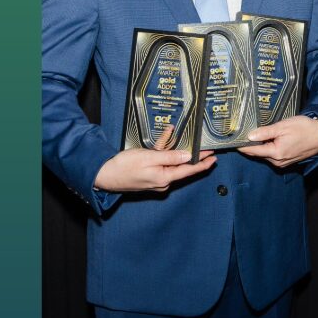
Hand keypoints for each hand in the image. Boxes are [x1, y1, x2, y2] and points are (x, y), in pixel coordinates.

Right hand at [94, 127, 215, 191]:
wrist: (104, 175)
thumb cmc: (124, 166)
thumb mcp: (149, 157)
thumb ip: (170, 156)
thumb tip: (188, 156)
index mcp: (164, 178)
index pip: (189, 170)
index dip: (202, 164)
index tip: (214, 159)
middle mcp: (162, 182)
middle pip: (181, 167)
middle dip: (190, 156)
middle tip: (205, 150)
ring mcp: (156, 180)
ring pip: (170, 163)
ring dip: (173, 151)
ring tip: (172, 136)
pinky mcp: (149, 177)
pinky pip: (161, 164)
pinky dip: (162, 153)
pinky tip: (163, 141)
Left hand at [237, 115, 317, 167]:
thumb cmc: (305, 129)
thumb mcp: (283, 126)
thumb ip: (265, 132)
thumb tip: (249, 136)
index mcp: (276, 153)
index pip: (252, 150)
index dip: (241, 145)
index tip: (231, 141)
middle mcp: (278, 161)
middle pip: (258, 153)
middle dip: (250, 144)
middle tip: (243, 132)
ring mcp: (282, 163)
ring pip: (265, 154)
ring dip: (261, 145)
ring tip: (257, 133)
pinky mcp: (287, 161)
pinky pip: (273, 155)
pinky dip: (269, 148)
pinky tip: (270, 138)